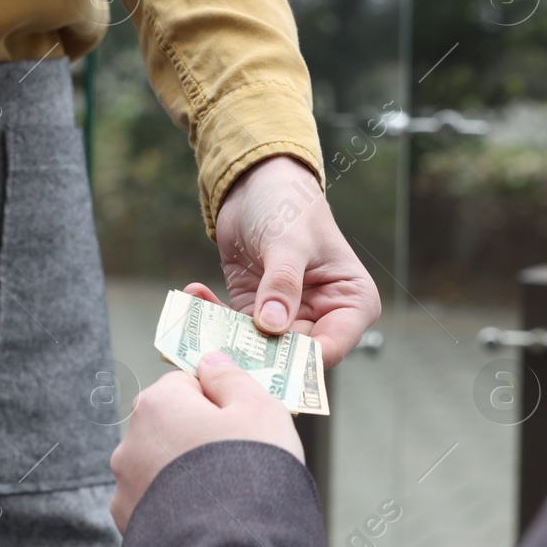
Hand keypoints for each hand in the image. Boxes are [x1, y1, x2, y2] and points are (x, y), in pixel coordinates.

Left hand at [109, 352, 302, 533]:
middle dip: (197, 436)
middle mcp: (131, 441)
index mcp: (158, 403)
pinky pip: (155, 503)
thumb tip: (211, 362)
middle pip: (169, 424)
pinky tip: (204, 518)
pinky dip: (175, 507)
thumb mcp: (261, 409)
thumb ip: (233, 378)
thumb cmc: (251, 470)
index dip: (217, 400)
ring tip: (222, 495)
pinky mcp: (128, 525)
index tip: (240, 421)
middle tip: (236, 458)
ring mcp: (125, 486)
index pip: (184, 383)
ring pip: (160, 466)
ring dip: (183, 473)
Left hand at [208, 154, 380, 366]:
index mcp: (352, 304)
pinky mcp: (255, 313)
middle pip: (292, 357)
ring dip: (226, 337)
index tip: (263, 361)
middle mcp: (324, 318)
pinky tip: (194, 292)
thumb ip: (282, 284)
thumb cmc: (290, 205)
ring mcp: (288, 318)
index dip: (299, 362)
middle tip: (219, 351)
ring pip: (259, 349)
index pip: (331, 348)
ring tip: (195, 319)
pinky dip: (211, 316)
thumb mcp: (288, 242)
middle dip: (255, 356)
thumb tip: (272, 327)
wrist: (258, 184)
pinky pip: (234, 329)